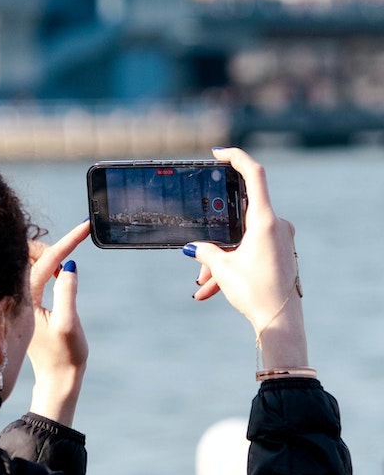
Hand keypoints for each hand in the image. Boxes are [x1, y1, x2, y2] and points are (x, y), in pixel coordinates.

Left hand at [27, 220, 89, 425]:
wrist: (58, 379)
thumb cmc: (65, 356)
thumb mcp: (69, 323)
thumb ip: (67, 292)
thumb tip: (69, 265)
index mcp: (24, 300)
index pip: (44, 262)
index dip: (66, 243)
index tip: (84, 228)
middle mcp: (17, 298)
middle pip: (28, 257)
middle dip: (50, 247)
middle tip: (73, 249)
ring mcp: (20, 301)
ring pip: (30, 264)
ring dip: (50, 256)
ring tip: (69, 262)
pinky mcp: (26, 305)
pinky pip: (33, 275)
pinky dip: (47, 267)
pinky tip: (61, 272)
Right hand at [185, 148, 308, 369]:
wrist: (280, 321)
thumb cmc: (254, 291)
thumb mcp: (223, 269)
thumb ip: (206, 252)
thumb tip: (194, 248)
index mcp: (264, 220)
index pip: (254, 175)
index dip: (236, 158)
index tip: (219, 153)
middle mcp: (276, 225)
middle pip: (239, 220)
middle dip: (215, 240)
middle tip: (197, 259)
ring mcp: (281, 239)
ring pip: (242, 241)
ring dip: (221, 260)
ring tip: (203, 284)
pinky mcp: (281, 253)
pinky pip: (251, 253)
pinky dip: (233, 266)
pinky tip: (214, 289)